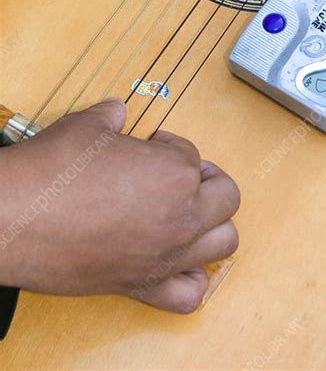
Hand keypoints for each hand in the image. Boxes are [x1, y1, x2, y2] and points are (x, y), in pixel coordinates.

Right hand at [0, 98, 239, 312]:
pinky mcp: (142, 285)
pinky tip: (178, 261)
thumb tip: (116, 110)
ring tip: (188, 212)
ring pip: (224, 242)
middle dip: (206, 180)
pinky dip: (192, 278)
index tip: (149, 148)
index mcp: (175, 172)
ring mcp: (166, 254)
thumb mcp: (86, 127)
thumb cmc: (51, 172)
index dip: (169, 147)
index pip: (191, 156)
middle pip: (226, 196)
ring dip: (213, 224)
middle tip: (178, 174)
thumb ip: (110, 116)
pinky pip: (190, 294)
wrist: (14, 218)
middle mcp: (182, 216)